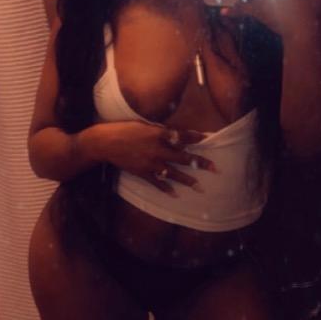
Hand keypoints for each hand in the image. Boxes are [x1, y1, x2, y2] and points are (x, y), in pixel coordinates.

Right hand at [94, 121, 217, 197]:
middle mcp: (157, 149)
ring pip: (173, 173)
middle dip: (200, 162)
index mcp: (158, 134)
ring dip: (188, 180)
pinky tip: (175, 195)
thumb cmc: (125, 129)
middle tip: (214, 168)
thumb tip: (177, 135)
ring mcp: (150, 163)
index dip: (195, 136)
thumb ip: (161, 131)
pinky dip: (166, 189)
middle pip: (183, 157)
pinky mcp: (142, 172)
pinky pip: (157, 182)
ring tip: (200, 187)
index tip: (208, 137)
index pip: (182, 136)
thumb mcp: (144, 125)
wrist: (106, 142)